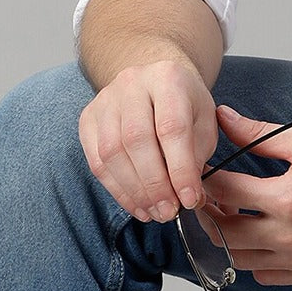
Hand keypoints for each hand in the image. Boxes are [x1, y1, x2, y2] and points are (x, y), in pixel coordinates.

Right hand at [78, 60, 218, 222]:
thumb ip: (198, 156)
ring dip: (134, 191)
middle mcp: (132, 83)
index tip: (190, 199)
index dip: (180, 168)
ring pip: (112, 152)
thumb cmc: (184, 104)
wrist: (155, 82)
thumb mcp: (204, 121)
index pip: (172, 127)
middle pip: (136, 139)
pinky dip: (117, 189)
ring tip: (154, 213)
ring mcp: (105, 100)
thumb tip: (190, 198)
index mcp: (168, 78)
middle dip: (154, 184)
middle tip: (169, 212)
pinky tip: (136, 204)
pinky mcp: (88, 118)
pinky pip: (97, 161)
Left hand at [202, 105, 291, 285]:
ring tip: (232, 215)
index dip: (205, 179)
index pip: (224, 191)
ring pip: (240, 259)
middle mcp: (290, 237)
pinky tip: (260, 237)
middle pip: (224, 233)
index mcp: (287, 199)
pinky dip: (255, 259)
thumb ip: (260, 134)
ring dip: (228, 238)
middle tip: (209, 196)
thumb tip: (226, 119)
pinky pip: (266, 277)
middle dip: (209, 212)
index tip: (203, 171)